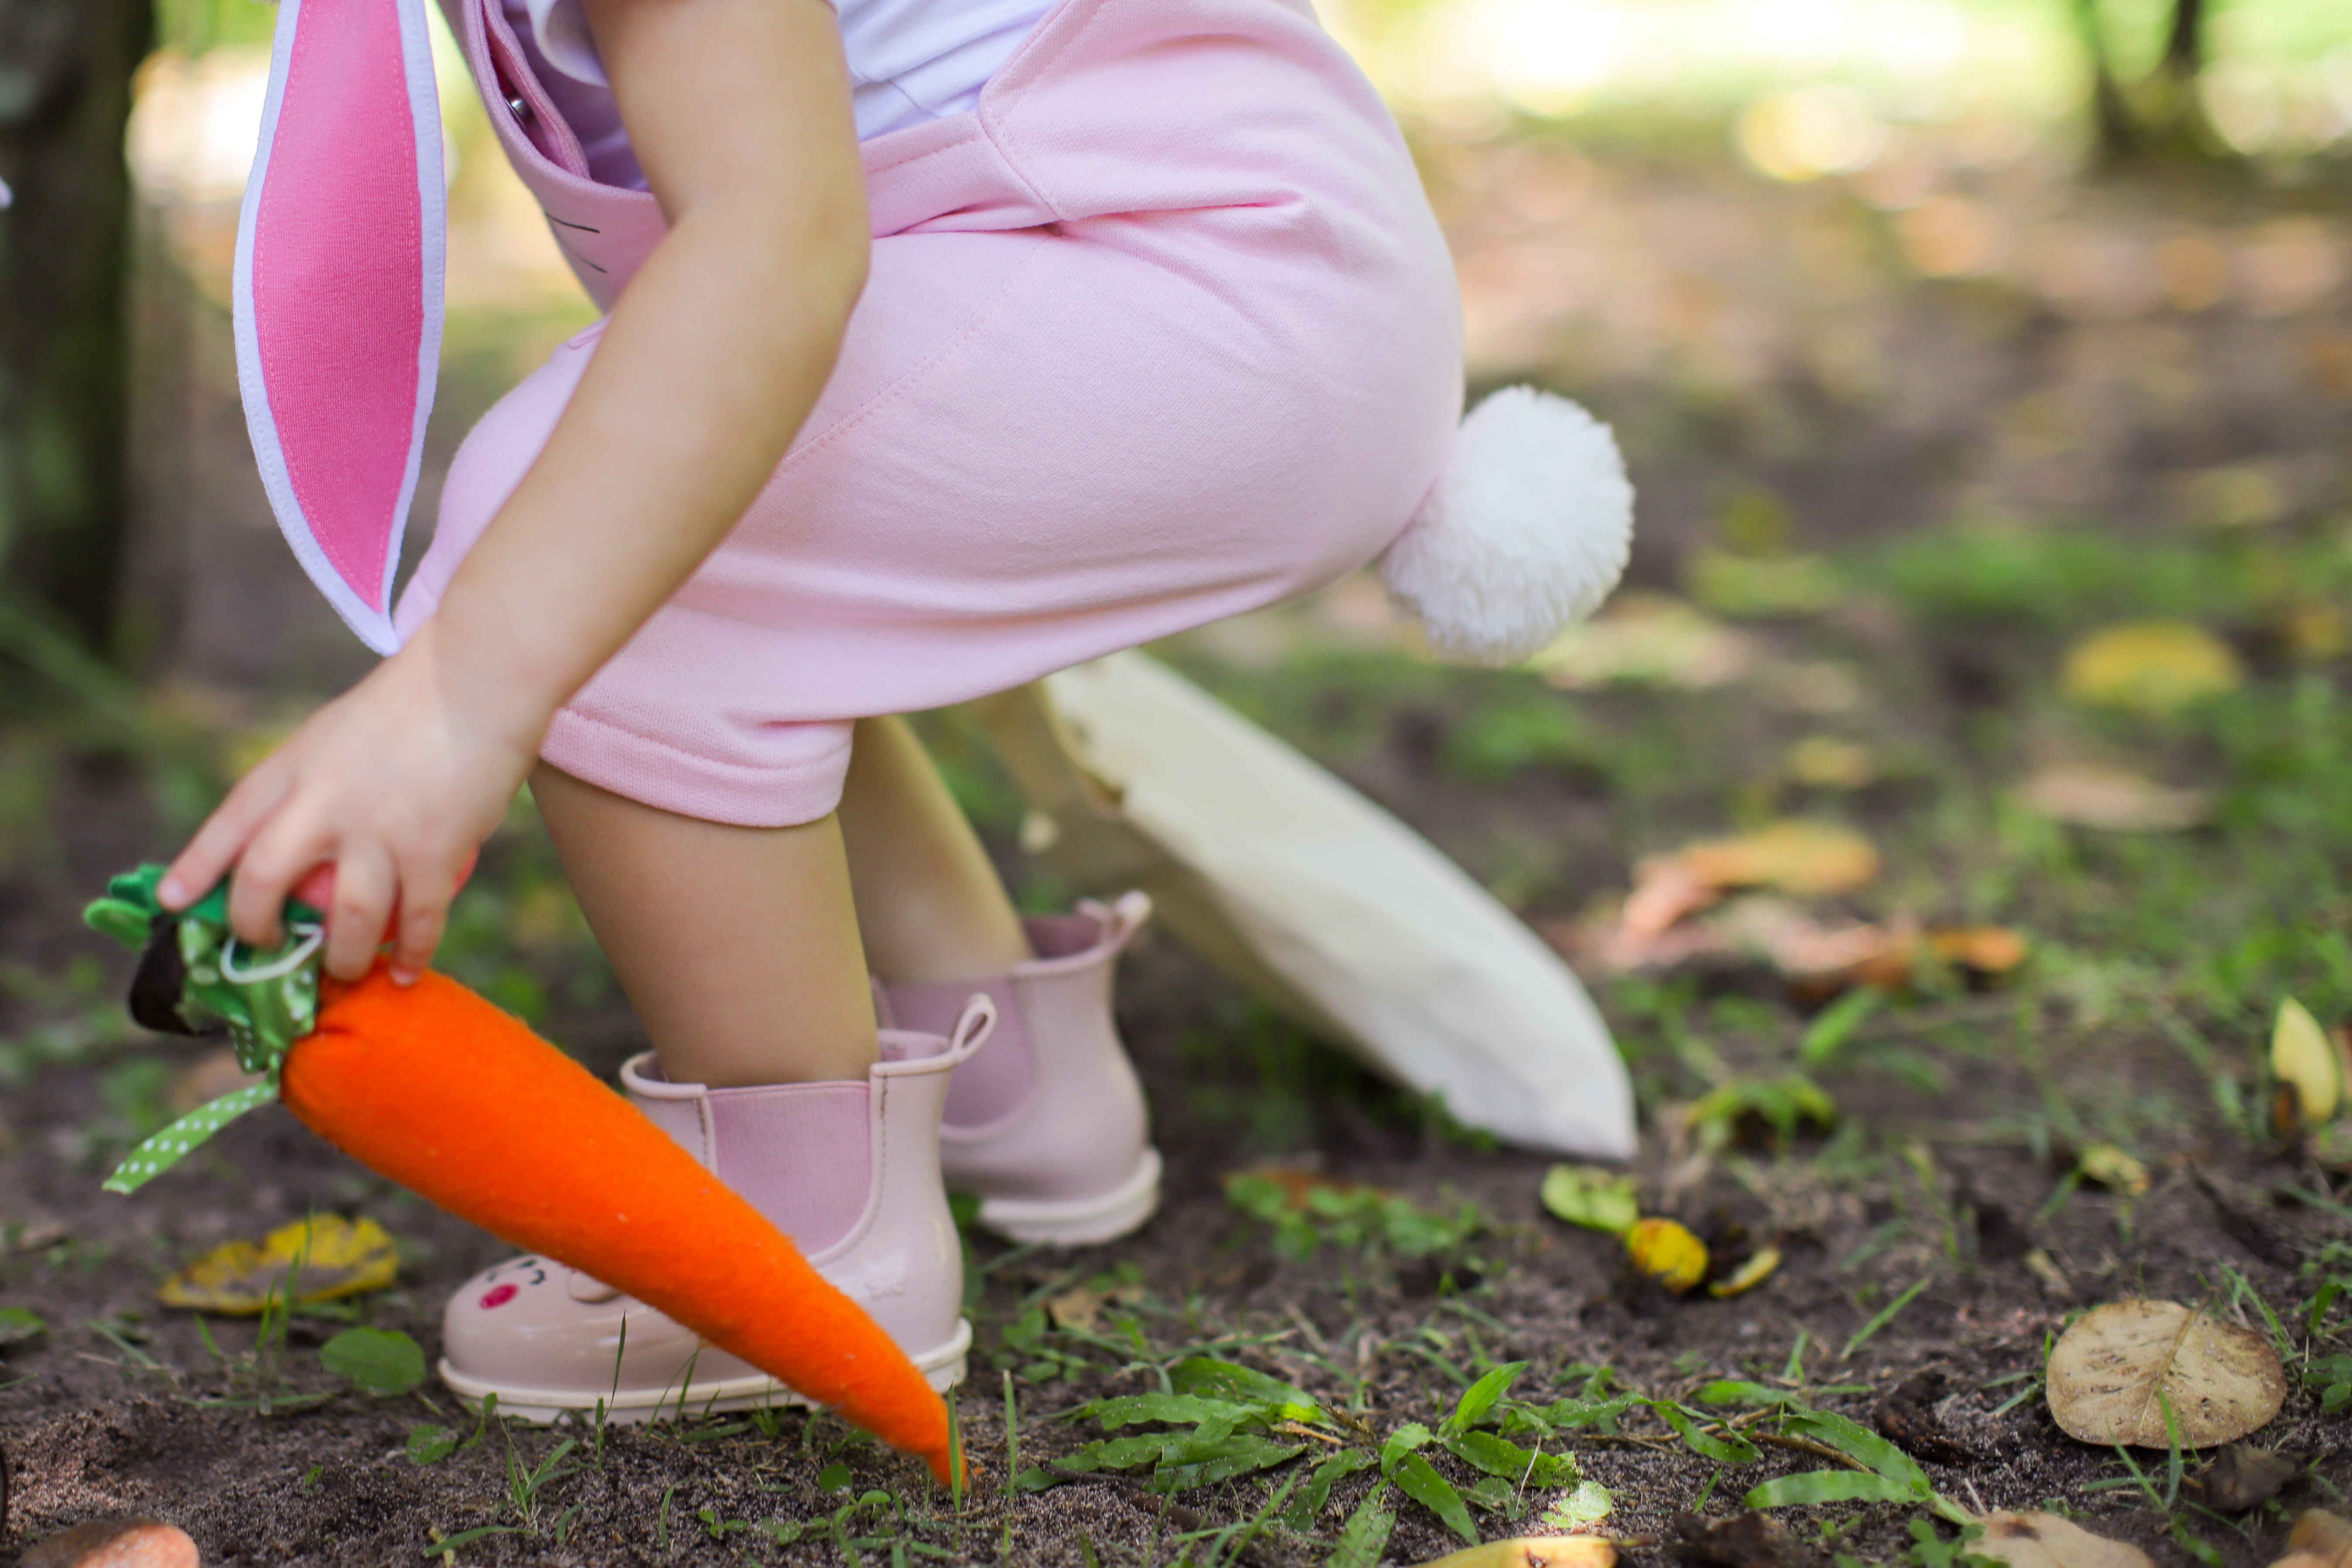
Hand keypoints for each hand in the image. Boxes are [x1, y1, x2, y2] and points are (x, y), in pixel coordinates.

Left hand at [160, 621, 550, 981]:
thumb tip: (304, 839)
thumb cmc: (413, 701)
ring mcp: (379, 831)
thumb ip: (315, 781)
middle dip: (256, 927)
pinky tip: (407, 972)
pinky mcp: (433, 851)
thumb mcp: (337, 733)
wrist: (478, 680)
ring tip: (344, 969)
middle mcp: (324, 803)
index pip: (229, 824)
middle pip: (264, 881)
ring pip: (344, 921)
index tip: (175, 901)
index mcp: (294, 766)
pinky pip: (416, 921)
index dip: (195, 868)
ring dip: (341, 958)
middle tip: (268, 945)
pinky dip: (412, 954)